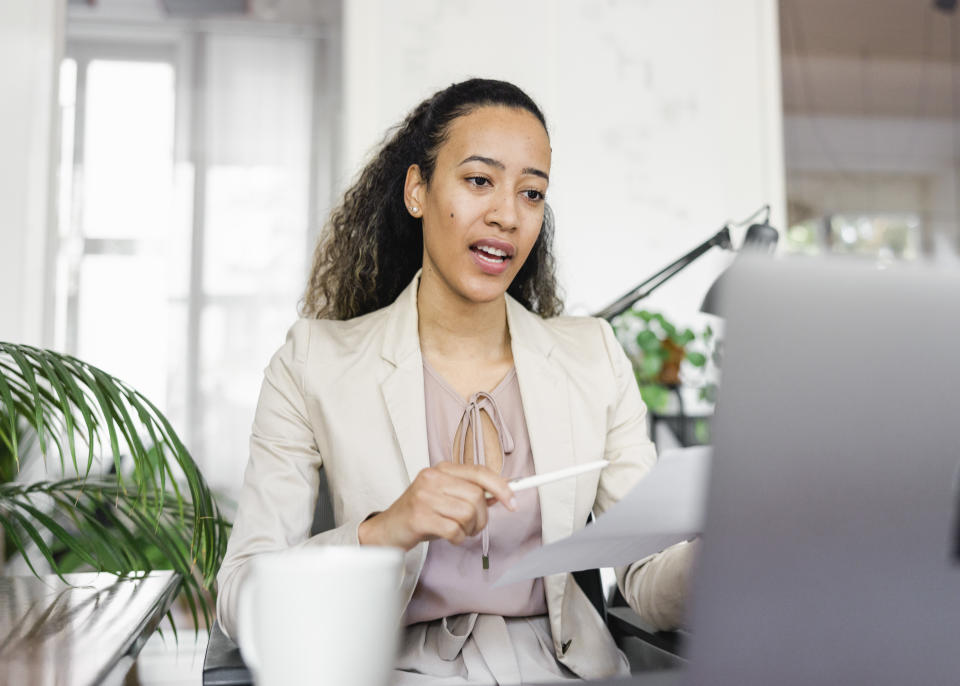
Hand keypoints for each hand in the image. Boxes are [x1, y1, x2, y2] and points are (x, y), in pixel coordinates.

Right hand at [358, 461, 515, 550]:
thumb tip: (503, 493)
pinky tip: (448, 537)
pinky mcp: (419, 517)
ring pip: (467, 514)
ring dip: (469, 529)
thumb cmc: (420, 513)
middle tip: (473, 526)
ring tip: (458, 530)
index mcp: (442, 469)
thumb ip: (471, 492)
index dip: (502, 487)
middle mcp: (433, 478)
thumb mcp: (446, 497)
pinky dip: (457, 538)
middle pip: (476, 496)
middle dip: (482, 517)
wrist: (387, 530)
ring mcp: (424, 496)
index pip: (480, 472)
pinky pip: (454, 530)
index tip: (514, 502)